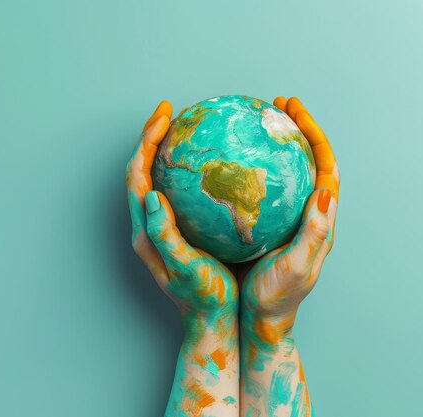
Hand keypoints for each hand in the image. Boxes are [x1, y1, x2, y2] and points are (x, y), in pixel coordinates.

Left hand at [127, 101, 239, 416]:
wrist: (211, 321)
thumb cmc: (203, 297)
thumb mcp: (184, 267)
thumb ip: (164, 234)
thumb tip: (153, 197)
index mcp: (146, 230)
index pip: (138, 175)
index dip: (147, 142)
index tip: (164, 115)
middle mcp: (148, 225)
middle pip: (142, 170)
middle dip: (151, 138)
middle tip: (170, 112)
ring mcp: (160, 227)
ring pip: (156, 179)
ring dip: (163, 151)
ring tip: (183, 129)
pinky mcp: (175, 232)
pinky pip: (175, 192)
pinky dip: (183, 172)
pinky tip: (210, 165)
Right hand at [240, 96, 339, 338]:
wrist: (261, 318)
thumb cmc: (279, 295)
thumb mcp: (299, 265)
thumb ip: (315, 230)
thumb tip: (327, 190)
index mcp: (318, 217)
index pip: (323, 165)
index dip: (311, 133)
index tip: (293, 109)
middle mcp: (303, 211)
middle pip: (303, 160)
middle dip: (293, 128)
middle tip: (275, 105)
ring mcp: (281, 217)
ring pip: (278, 171)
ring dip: (269, 144)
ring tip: (251, 122)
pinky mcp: (261, 225)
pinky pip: (254, 189)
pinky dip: (242, 170)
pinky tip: (222, 163)